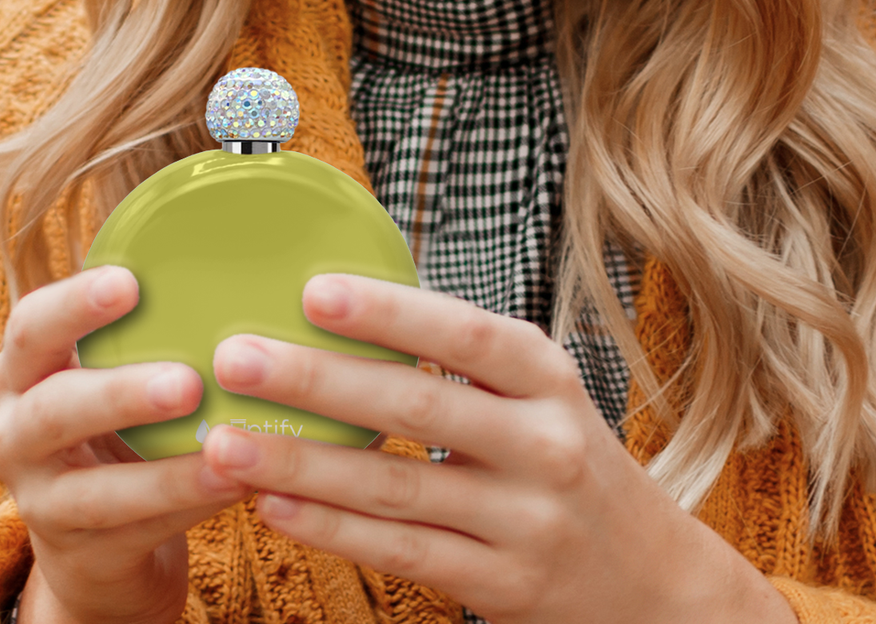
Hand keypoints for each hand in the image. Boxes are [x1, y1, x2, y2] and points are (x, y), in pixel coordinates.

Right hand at [0, 267, 250, 623]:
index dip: (74, 304)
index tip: (130, 282)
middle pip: (54, 410)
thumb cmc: (121, 418)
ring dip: (166, 471)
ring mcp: (42, 501)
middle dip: (120, 394)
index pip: (31, 327)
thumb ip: (154, 322)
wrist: (98, 535)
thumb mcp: (117, 367)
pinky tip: (239, 482)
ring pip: (94, 491)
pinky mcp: (79, 553)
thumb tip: (249, 252)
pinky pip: (136, 531)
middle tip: (187, 382)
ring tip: (226, 447)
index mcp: (27, 371)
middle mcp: (18, 433)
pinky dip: (190, 505)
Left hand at [202, 275, 795, 623]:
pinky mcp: (500, 584)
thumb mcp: (541, 395)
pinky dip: (330, 528)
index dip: (389, 311)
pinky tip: (273, 504)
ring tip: (226, 441)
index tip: (314, 290)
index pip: (463, 333)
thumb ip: (468, 358)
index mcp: (546, 377)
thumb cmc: (570, 460)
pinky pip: (400, 550)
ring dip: (301, 461)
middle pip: (416, 405)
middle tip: (238, 358)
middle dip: (318, 380)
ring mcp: (523, 520)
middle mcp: (542, 443)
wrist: (649, 576)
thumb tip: (357, 304)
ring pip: (394, 487)